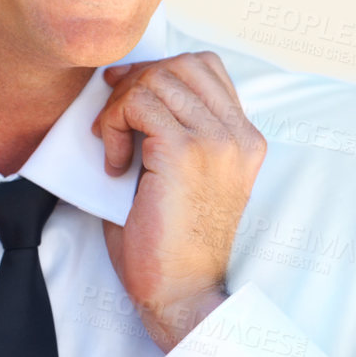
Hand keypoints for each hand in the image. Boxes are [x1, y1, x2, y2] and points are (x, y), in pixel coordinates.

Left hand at [91, 52, 265, 352]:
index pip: (204, 68)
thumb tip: (124, 83)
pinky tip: (113, 165)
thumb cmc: (168, 241)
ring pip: (157, 79)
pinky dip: (114, 125)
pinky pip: (138, 104)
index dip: (157, 71)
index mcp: (244, 139)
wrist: (180, 292)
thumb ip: (169, 127)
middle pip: (180, 64)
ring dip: (120, 106)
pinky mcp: (185, 153)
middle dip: (135, 82)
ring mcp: (217, 142)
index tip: (125, 98)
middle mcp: (239, 136)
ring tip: (113, 148)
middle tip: (111, 120)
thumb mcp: (177, 174)